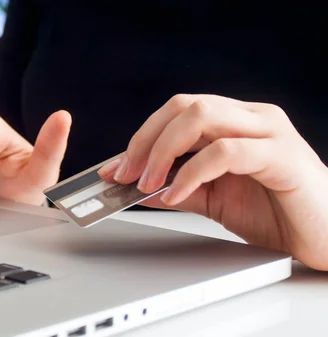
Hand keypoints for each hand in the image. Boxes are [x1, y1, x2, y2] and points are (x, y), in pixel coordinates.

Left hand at [99, 94, 327, 270]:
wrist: (327, 237)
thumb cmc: (277, 213)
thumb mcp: (213, 199)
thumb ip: (177, 188)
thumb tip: (135, 186)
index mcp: (235, 122)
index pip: (178, 111)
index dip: (141, 136)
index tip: (114, 166)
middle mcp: (251, 118)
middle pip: (184, 106)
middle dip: (145, 140)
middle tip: (125, 174)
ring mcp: (269, 132)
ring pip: (202, 117)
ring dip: (163, 151)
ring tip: (147, 183)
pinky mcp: (282, 155)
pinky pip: (225, 152)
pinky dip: (192, 172)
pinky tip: (176, 193)